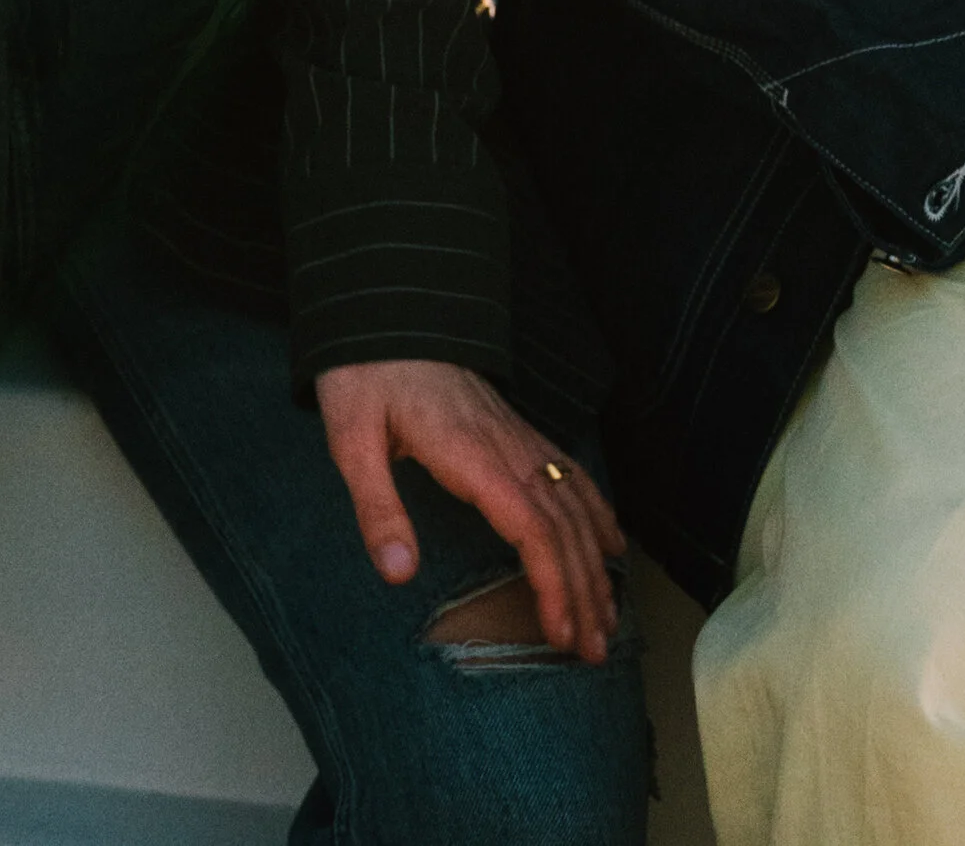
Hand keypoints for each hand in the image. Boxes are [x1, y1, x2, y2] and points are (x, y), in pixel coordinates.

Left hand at [314, 358, 622, 660]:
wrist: (385, 314)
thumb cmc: (366, 377)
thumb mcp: (352, 441)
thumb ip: (378, 507)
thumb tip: (399, 575)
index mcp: (471, 453)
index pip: (530, 525)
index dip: (553, 581)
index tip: (562, 631)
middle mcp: (507, 446)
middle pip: (562, 524)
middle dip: (585, 588)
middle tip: (595, 650)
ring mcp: (517, 436)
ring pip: (573, 502)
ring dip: (596, 562)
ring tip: (608, 618)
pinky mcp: (515, 431)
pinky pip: (570, 472)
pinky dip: (598, 511)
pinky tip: (612, 543)